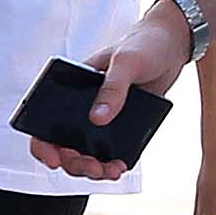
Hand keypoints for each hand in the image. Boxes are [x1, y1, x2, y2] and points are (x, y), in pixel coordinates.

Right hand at [30, 7, 193, 182]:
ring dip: (92, 167)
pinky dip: (112, 163)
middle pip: (64, 143)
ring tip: (109, 171)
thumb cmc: (143, 43)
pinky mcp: (122, 125)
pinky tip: (120, 166)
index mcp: (72, 86)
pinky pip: (111, 150)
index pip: (46, 118)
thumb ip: (113, 89)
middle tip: (92, 167)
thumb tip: (98, 118)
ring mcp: (102, 116)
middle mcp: (83, 104)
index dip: (43, 143)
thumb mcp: (126, 62)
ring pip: (86, 152)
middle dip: (74, 162)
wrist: (172, 43)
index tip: (53, 159)